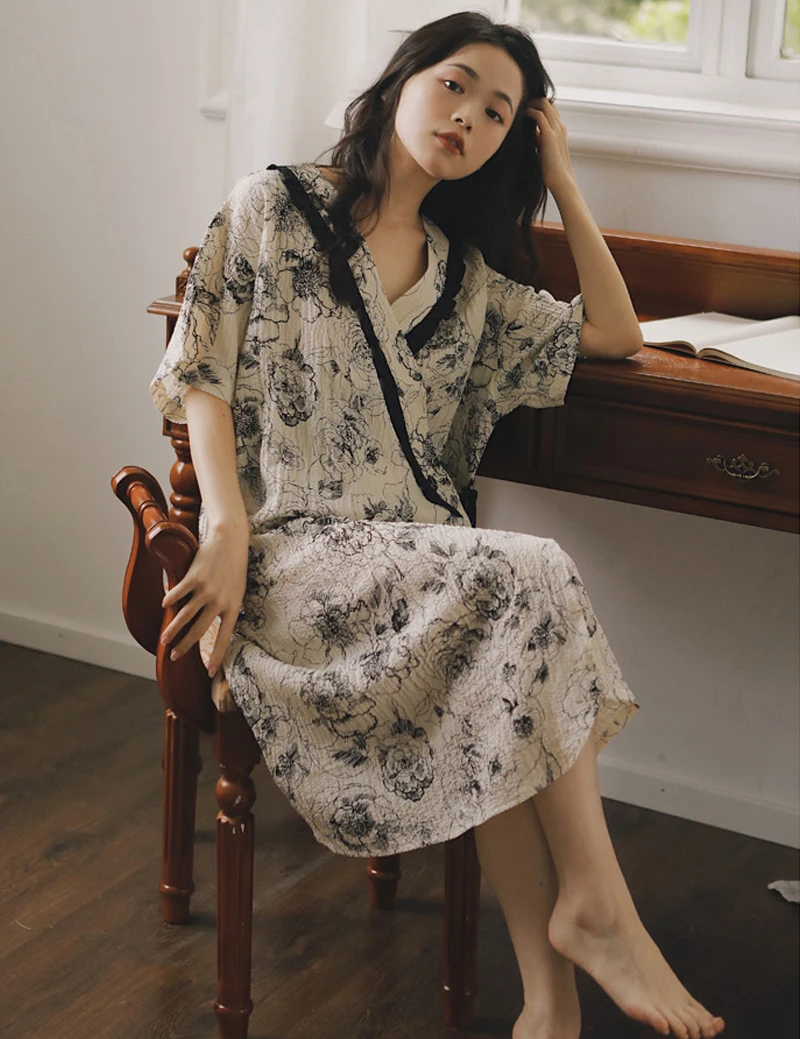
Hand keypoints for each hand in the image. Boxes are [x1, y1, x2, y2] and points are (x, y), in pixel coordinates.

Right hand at [159, 527, 247, 677]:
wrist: (229, 541)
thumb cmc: (234, 568)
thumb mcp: (236, 591)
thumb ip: (226, 609)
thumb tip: (214, 628)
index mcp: (233, 606)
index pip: (225, 637)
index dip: (217, 656)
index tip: (211, 672)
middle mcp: (219, 601)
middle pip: (199, 630)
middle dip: (185, 646)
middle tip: (174, 657)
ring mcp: (206, 589)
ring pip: (185, 615)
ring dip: (172, 629)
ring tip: (164, 639)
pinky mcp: (194, 577)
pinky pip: (178, 593)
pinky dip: (169, 600)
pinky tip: (164, 605)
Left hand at [525, 97, 575, 194]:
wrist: (560, 181)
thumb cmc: (551, 169)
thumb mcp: (544, 149)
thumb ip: (540, 139)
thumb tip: (532, 133)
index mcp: (560, 130)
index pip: (551, 108)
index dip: (539, 105)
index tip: (526, 108)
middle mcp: (560, 126)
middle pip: (548, 102)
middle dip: (533, 100)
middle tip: (520, 105)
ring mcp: (556, 129)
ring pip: (544, 104)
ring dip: (531, 103)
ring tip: (520, 108)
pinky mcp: (549, 135)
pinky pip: (539, 114)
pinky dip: (529, 111)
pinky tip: (522, 115)